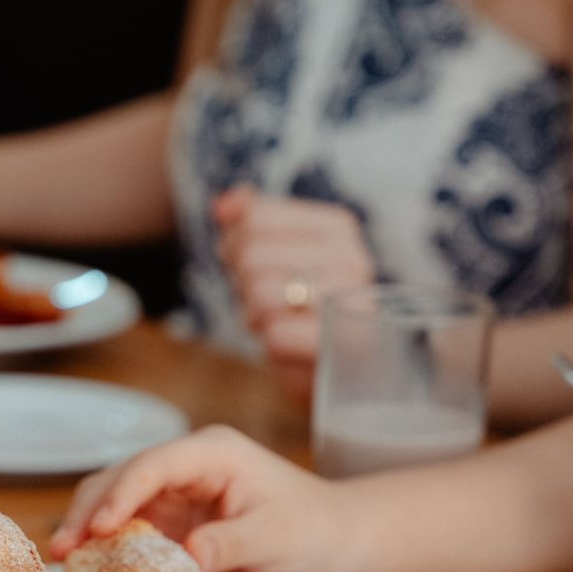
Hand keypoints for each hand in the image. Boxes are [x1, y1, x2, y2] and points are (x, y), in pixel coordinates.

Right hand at [51, 426, 356, 571]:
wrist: (338, 541)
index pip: (151, 465)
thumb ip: (230, 543)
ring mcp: (179, 489)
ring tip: (63, 562)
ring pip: (118, 499)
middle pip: (122, 476)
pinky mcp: (176, 518)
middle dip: (89, 510)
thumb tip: (187, 554)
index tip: (96, 529)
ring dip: (90, 526)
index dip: (119, 494)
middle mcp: (188, 463)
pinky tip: (88, 568)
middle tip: (61, 551)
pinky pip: (131, 526)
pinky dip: (107, 544)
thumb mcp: (276, 538)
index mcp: (212, 452)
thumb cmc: (314, 530)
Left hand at [214, 186, 373, 396]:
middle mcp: (350, 258)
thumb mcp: (273, 255)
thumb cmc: (299, 305)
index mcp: (336, 227)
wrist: (337, 366)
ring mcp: (350, 303)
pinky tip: (288, 343)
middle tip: (261, 298)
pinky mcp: (341, 346)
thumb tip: (222, 205)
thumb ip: (249, 221)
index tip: (247, 265)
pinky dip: (269, 342)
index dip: (234, 244)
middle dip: (243, 282)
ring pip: (260, 293)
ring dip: (254, 314)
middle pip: (252, 255)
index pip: (255, 218)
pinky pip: (275, 335)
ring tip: (277, 319)